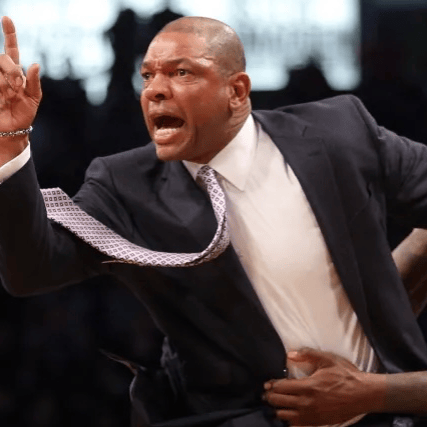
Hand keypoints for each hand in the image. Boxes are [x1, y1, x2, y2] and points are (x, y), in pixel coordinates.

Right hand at [0, 16, 41, 161]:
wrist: (12, 128)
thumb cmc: (24, 113)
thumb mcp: (34, 98)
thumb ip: (34, 82)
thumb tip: (35, 64)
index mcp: (16, 71)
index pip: (11, 49)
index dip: (9, 33)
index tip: (7, 18)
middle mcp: (2, 72)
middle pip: (2, 58)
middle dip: (11, 71)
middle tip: (17, 87)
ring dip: (4, 84)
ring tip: (9, 96)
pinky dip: (0, 90)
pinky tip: (2, 99)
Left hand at [263, 348, 385, 425]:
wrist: (364, 394)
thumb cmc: (345, 375)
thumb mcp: (327, 359)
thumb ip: (307, 355)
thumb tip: (289, 354)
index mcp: (308, 387)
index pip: (281, 388)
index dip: (271, 386)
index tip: (266, 385)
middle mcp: (307, 403)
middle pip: (280, 403)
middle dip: (270, 398)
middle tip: (266, 394)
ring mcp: (313, 415)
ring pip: (286, 417)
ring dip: (279, 410)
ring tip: (276, 404)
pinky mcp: (319, 423)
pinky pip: (298, 425)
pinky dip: (290, 421)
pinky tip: (289, 415)